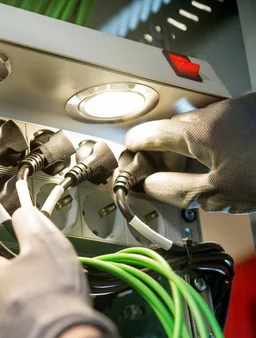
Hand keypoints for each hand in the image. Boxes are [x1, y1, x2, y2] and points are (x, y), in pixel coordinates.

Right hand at [125, 93, 255, 212]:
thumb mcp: (220, 195)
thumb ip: (177, 190)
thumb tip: (152, 185)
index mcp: (203, 131)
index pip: (152, 132)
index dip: (136, 145)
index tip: (130, 151)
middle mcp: (219, 112)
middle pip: (174, 128)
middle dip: (166, 149)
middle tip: (164, 172)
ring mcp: (239, 107)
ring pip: (198, 123)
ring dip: (190, 143)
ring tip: (198, 169)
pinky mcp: (252, 110)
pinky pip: (220, 121)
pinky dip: (212, 137)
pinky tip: (222, 158)